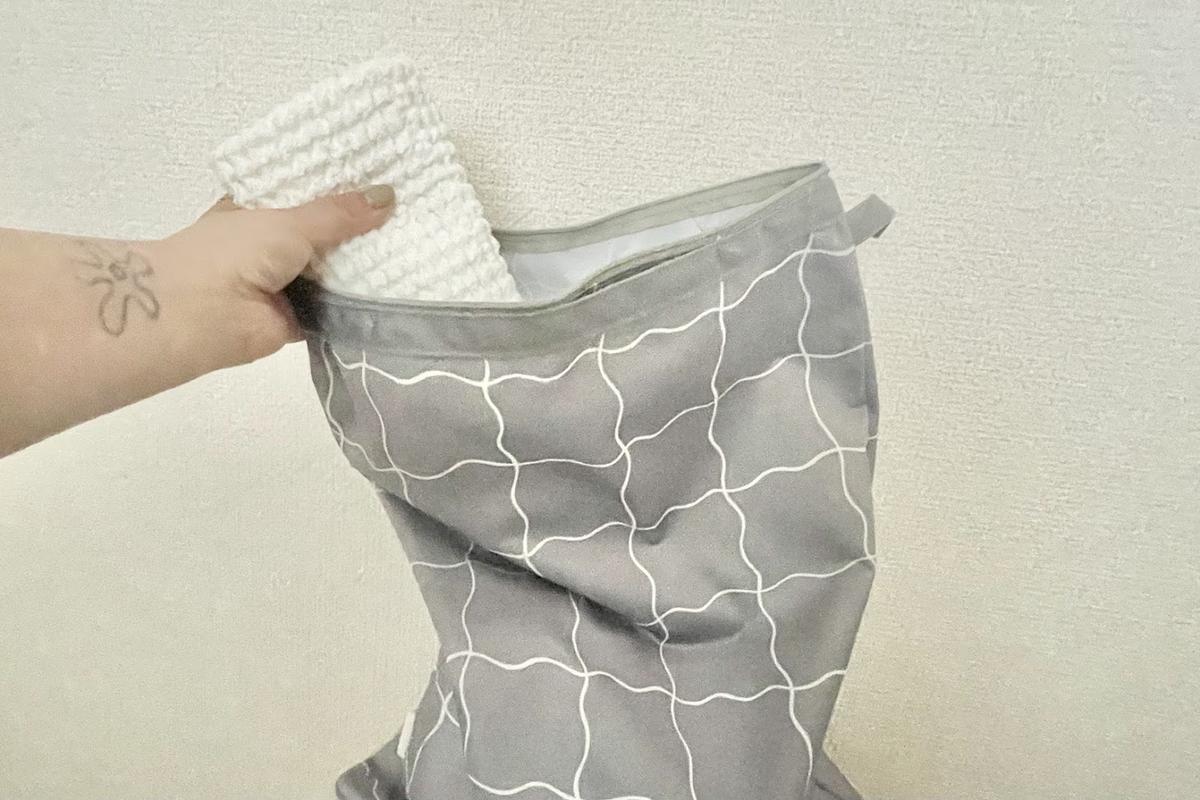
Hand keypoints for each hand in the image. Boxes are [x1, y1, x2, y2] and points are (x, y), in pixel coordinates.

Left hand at [149, 184, 394, 369]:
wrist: (201, 316)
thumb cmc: (234, 253)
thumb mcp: (290, 222)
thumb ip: (339, 214)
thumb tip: (388, 196)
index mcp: (259, 209)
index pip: (306, 192)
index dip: (340, 186)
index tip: (382, 176)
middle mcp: (271, 245)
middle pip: (325, 233)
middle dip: (360, 227)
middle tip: (410, 210)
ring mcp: (285, 283)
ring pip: (333, 271)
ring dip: (364, 266)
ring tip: (415, 245)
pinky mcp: (299, 318)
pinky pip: (336, 307)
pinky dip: (360, 302)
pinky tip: (398, 289)